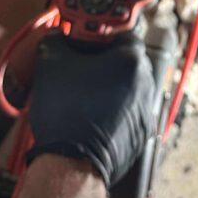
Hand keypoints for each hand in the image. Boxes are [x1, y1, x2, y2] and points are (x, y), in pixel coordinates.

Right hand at [26, 31, 155, 187]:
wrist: (72, 163)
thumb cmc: (67, 114)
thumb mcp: (51, 65)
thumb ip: (55, 42)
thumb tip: (55, 37)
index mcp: (131, 61)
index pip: (124, 34)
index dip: (102, 36)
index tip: (87, 41)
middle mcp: (146, 84)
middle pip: (128, 62)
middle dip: (106, 62)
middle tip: (83, 66)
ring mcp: (146, 111)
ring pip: (129, 88)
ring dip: (111, 87)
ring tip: (84, 94)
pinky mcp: (142, 134)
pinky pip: (129, 113)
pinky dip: (114, 111)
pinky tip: (91, 116)